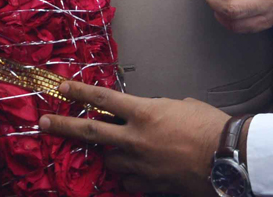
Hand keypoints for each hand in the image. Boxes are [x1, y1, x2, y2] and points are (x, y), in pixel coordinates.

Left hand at [40, 81, 226, 196]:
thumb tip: (155, 115)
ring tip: (115, 149)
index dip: (80, 91)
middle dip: (63, 125)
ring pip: (108, 158)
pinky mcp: (146, 184)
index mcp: (145, 112)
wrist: (227, 157)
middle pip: (90, 129)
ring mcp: (138, 163)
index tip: (63, 88)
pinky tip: (136, 169)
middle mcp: (135, 138)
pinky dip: (127, 173)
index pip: (103, 98)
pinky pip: (126, 179)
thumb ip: (160, 110)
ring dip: (108, 152)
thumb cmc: (210, 127)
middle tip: (45, 122)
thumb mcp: (182, 106)